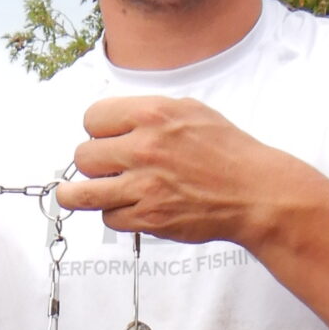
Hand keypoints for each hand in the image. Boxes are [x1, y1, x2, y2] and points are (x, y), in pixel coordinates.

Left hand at [62, 94, 302, 245]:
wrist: (255, 192)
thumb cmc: (227, 152)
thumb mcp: (190, 111)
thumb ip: (149, 113)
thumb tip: (114, 121)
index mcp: (153, 115)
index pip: (92, 118)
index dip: (95, 129)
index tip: (103, 138)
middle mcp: (144, 148)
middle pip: (83, 156)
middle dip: (91, 162)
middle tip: (105, 168)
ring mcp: (144, 186)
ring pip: (82, 193)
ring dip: (77, 194)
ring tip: (73, 194)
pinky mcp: (148, 218)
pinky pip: (109, 218)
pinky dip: (116, 214)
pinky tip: (130, 207)